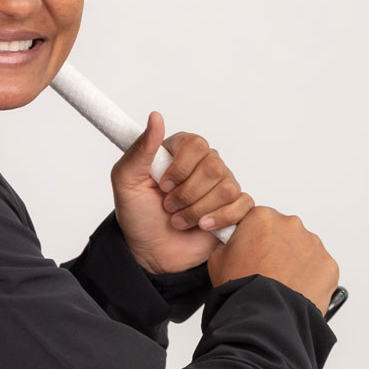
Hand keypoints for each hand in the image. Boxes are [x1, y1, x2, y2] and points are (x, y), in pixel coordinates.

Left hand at [110, 112, 255, 274]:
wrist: (149, 251)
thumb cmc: (138, 214)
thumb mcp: (126, 180)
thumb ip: (141, 148)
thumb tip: (155, 117)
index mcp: (181, 151)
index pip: (195, 144)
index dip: (180, 168)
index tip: (162, 185)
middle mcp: (205, 164)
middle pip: (214, 167)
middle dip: (186, 194)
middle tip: (168, 206)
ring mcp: (222, 186)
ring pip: (226, 189)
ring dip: (197, 210)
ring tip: (179, 220)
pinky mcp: (234, 209)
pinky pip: (242, 206)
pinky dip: (219, 219)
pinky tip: (202, 226)